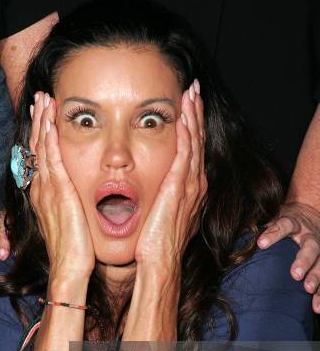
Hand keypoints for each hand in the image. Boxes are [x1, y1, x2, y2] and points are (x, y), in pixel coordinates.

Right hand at [29, 92, 94, 281]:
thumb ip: (70, 204)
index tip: (44, 115)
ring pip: (41, 148)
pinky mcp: (58, 192)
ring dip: (43, 122)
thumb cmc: (73, 248)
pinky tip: (50, 121)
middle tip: (40, 99)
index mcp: (44, 195)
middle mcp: (41, 189)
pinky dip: (49, 138)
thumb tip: (78, 195)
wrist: (69, 266)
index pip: (40, 157)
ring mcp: (47, 189)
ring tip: (44, 100)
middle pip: (36, 147)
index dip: (41, 134)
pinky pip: (51, 159)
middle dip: (39, 121)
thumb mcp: (69, 220)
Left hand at [134, 81, 206, 278]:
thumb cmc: (156, 243)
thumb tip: (153, 189)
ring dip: (193, 116)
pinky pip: (185, 154)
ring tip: (191, 93)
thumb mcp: (162, 215)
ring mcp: (190, 185)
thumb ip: (163, 198)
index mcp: (191, 189)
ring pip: (194, 142)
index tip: (188, 106)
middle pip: (197, 140)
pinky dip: (186, 134)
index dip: (192, 126)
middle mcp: (195, 184)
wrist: (160, 261)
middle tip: (194, 89)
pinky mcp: (179, 188)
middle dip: (196, 113)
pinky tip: (183, 116)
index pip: (192, 150)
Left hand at [257, 202, 319, 311]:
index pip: (284, 225)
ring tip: (308, 289)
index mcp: (294, 223)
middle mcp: (309, 237)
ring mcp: (319, 251)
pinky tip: (316, 307)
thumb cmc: (283, 220)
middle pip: (310, 248)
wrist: (310, 214)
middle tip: (294, 274)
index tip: (261, 244)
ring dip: (316, 277)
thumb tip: (234, 233)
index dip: (273, 234)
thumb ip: (259, 225)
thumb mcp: (273, 216)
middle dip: (303, 261)